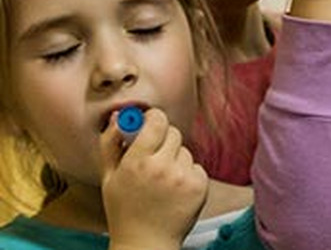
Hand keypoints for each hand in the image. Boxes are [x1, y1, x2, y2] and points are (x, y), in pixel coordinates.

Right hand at [100, 109, 206, 249]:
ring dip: (176, 160)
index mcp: (137, 162)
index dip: (154, 119)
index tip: (151, 124)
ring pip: (185, 151)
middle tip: (153, 158)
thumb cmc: (124, 210)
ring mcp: (183, 177)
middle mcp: (162, 167)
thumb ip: (110, 143)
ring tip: (162, 181)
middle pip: (174, 133)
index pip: (157, 121)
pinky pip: (197, 166)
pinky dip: (188, 174)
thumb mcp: (109, 177)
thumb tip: (118, 116)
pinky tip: (175, 191)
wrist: (145, 242)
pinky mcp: (200, 186)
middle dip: (164, 141)